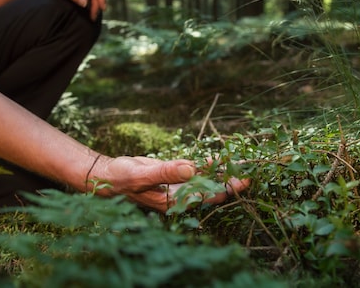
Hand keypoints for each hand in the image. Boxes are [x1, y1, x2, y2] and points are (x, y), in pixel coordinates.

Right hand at [89, 156, 249, 212]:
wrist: (108, 175)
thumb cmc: (121, 178)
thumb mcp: (141, 174)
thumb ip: (166, 172)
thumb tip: (192, 168)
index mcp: (174, 201)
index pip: (208, 197)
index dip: (227, 188)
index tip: (244, 178)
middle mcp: (179, 196)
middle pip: (212, 192)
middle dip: (231, 182)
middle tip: (251, 171)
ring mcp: (177, 187)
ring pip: (206, 181)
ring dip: (222, 174)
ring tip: (241, 164)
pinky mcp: (174, 177)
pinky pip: (196, 172)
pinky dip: (207, 166)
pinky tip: (219, 159)